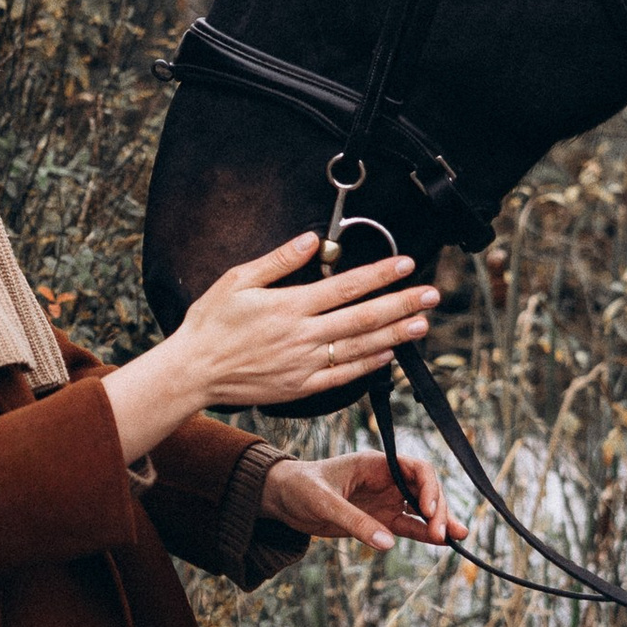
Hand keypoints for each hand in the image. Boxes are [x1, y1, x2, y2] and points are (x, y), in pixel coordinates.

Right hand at [171, 232, 439, 405]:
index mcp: (290, 306)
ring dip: (395, 334)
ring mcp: (304, 364)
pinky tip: (389, 356)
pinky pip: (343, 375)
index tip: (406, 264)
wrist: (194, 371)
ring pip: (361, 347)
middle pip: (363, 317)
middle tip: (432, 294)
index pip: (346, 286)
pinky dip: (369, 365)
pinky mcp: (301, 387)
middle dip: (402, 304)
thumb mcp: (238, 280)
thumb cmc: (211, 323)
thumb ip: (279, 261)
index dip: (380, 274)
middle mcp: (302, 335)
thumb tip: (312, 240)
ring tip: (422, 323)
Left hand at [262, 449, 459, 551]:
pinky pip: (407, 527)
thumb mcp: (324, 503)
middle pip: (425, 490)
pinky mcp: (379, 520)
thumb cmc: (300, 489)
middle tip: (444, 534)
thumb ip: (356, 522)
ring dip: (438, 523)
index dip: (430, 487)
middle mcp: (386, 480)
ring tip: (458, 538)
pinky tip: (442, 544)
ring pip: (420, 511)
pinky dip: (423, 535)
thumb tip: (388, 543)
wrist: (281, 500)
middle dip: (438, 510)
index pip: (416, 469)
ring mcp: (384, 500)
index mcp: (376, 464)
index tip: (431, 510)